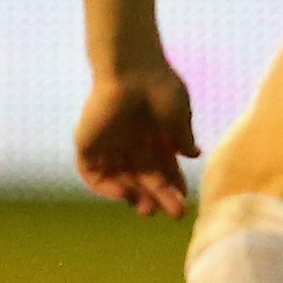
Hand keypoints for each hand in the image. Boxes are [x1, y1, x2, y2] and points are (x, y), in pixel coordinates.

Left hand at [74, 55, 197, 217]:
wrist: (130, 69)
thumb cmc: (158, 86)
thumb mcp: (178, 114)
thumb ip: (183, 136)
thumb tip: (194, 155)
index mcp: (152, 135)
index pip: (162, 168)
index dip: (173, 186)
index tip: (184, 201)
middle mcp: (131, 143)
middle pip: (144, 178)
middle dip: (158, 196)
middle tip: (173, 213)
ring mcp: (109, 145)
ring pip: (120, 180)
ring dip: (134, 197)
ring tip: (149, 209)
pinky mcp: (88, 144)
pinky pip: (94, 175)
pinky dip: (107, 188)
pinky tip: (126, 194)